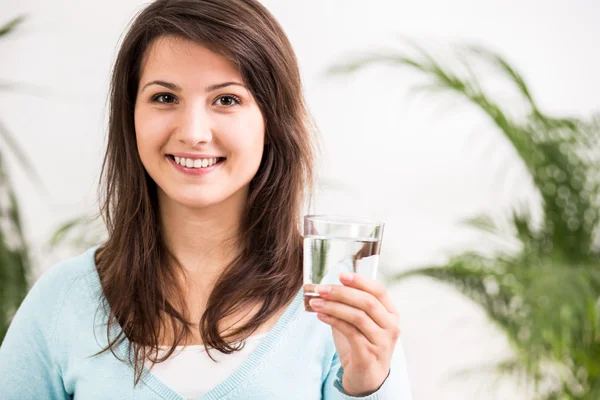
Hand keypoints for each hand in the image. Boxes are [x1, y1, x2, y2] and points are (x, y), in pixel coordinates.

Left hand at [309, 272, 400, 396]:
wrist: (365, 378)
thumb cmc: (361, 345)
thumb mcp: (358, 322)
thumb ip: (349, 304)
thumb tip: (328, 287)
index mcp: (391, 314)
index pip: (378, 290)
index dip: (360, 280)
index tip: (341, 275)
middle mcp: (391, 326)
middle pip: (367, 301)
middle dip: (342, 292)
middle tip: (321, 289)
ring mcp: (382, 341)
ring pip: (357, 316)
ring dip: (333, 306)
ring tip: (315, 302)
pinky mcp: (369, 354)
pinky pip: (350, 332)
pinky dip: (333, 320)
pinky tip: (321, 316)